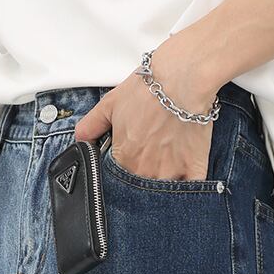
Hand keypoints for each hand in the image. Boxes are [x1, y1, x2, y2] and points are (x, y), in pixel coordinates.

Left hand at [74, 57, 217, 181]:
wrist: (182, 78)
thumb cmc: (147, 89)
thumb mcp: (109, 104)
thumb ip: (91, 125)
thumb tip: (79, 141)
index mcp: (124, 160)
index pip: (117, 181)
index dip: (121, 174)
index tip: (127, 164)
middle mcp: (145, 172)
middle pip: (140, 190)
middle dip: (141, 182)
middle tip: (147, 164)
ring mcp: (171, 173)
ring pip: (162, 194)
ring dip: (161, 188)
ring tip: (164, 170)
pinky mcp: (194, 169)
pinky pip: (189, 191)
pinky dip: (186, 191)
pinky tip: (184, 183)